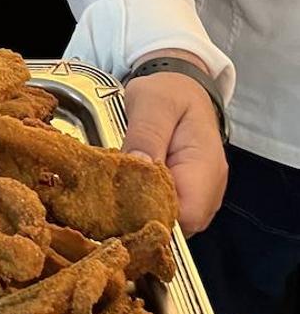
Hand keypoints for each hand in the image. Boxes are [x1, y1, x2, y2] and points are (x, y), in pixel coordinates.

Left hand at [122, 64, 227, 235]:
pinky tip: (120, 195)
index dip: (152, 216)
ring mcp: (198, 196)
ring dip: (139, 216)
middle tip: (104, 203)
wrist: (181, 87)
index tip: (117, 206)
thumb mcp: (153, 104)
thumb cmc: (168, 93)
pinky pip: (165, 213)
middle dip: (140, 220)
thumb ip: (146, 135)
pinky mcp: (184, 195)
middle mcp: (208, 190)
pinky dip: (142, 208)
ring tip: (109, 199)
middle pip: (177, 226)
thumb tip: (138, 167)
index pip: (186, 215)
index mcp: (205, 167)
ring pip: (170, 223)